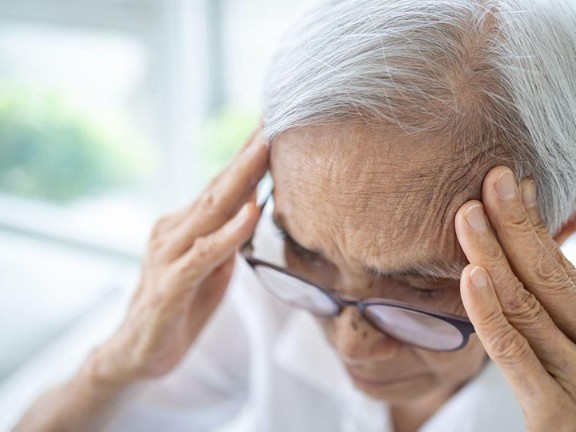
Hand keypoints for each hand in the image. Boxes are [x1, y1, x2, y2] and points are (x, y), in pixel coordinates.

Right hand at [87, 128, 267, 387]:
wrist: (138, 353)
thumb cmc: (180, 307)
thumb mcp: (212, 269)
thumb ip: (228, 240)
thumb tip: (254, 210)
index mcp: (187, 226)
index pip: (223, 185)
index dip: (249, 157)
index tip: (273, 126)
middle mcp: (174, 230)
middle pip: (219, 186)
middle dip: (249, 153)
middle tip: (273, 119)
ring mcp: (169, 254)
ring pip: (210, 210)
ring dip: (241, 178)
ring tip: (266, 148)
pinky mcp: (170, 284)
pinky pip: (203, 254)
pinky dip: (228, 233)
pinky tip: (249, 212)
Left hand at [455, 166, 575, 430]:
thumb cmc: (571, 394)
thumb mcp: (566, 345)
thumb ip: (548, 306)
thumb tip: (507, 256)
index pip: (556, 269)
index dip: (532, 225)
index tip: (510, 184)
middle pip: (548, 278)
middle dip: (517, 226)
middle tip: (493, 178)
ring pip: (530, 308)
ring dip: (496, 257)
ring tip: (469, 214)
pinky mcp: (555, 417)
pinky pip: (517, 358)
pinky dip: (492, 315)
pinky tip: (472, 276)